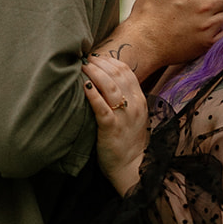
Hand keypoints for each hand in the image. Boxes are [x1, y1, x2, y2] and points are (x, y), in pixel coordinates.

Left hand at [83, 56, 148, 194]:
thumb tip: (106, 80)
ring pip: (110, 87)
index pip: (126, 71)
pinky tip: (84, 86)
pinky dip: (92, 95)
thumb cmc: (128, 140)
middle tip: (85, 59)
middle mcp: (134, 105)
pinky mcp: (111, 128)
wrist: (132, 166)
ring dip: (95, 73)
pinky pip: (102, 107)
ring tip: (82, 67)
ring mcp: (124, 116)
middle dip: (99, 63)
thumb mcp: (133, 115)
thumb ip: (125, 98)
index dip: (109, 61)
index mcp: (140, 99)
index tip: (95, 57)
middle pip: (117, 74)